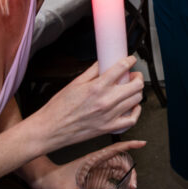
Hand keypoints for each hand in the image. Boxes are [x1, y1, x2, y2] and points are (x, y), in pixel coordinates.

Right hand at [28, 56, 143, 151]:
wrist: (50, 129)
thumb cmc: (59, 108)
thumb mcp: (75, 83)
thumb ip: (92, 71)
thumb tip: (104, 62)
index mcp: (97, 87)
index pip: (122, 68)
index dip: (130, 61)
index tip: (130, 60)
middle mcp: (106, 101)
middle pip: (135, 85)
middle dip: (137, 76)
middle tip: (132, 75)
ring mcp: (109, 116)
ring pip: (136, 100)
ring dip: (137, 92)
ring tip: (131, 89)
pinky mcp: (109, 128)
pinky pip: (131, 120)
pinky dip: (136, 112)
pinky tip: (132, 106)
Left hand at [30, 140, 145, 188]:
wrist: (46, 182)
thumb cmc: (54, 181)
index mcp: (92, 160)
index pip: (114, 149)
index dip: (129, 145)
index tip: (142, 143)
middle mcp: (97, 164)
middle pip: (120, 163)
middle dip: (131, 173)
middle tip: (133, 187)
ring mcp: (97, 172)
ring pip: (118, 173)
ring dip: (127, 182)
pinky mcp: (95, 180)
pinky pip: (111, 183)